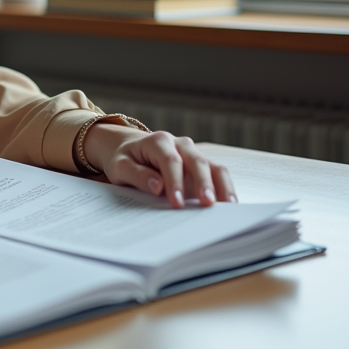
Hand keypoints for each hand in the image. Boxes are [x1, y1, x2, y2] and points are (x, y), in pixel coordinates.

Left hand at [82, 124, 236, 207]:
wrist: (131, 150)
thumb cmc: (125, 160)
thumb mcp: (120, 166)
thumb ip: (137, 175)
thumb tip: (156, 186)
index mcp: (158, 141)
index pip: (170, 161)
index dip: (175, 182)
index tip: (177, 203)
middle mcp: (179, 143)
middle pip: (196, 162)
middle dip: (203, 184)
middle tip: (207, 205)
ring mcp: (193, 153)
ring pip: (213, 166)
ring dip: (222, 186)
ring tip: (227, 207)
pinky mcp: (201, 165)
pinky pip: (216, 174)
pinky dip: (224, 188)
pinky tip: (227, 204)